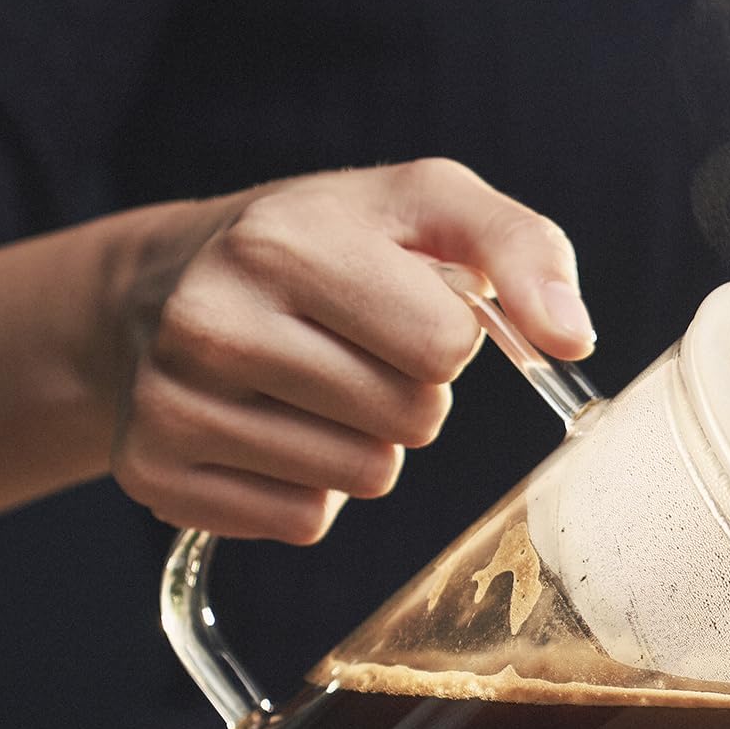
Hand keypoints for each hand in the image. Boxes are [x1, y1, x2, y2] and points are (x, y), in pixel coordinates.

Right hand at [110, 159, 594, 541]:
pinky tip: (267, 430)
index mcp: (281, 241)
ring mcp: (174, 403)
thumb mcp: (424, 206)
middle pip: (408, 420)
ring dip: (362, 446)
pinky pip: (301, 523)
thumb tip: (573, 339)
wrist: (161, 285)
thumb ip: (522, 250)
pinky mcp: (156, 472)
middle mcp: (211, 321)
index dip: (444, 336)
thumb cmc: (321, 245)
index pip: (442, 345)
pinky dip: (306, 489)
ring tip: (309, 390)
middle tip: (351, 352)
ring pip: (360, 480)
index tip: (401, 308)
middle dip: (406, 394)